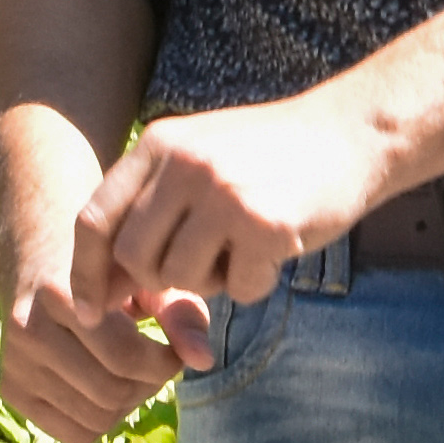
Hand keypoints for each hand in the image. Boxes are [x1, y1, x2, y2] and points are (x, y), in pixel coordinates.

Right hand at [0, 183, 200, 442]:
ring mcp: (14, 362)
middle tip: (160, 362)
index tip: (176, 349)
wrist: (39, 250)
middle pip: (111, 393)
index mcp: (60, 293)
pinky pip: (74, 433)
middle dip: (148, 384)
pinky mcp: (10, 388)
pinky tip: (107, 381)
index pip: (125, 358)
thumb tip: (204, 360)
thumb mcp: (145, 274)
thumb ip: (179, 312)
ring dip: (128, 403)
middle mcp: (28, 329)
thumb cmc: (105, 262)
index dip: (165, 362)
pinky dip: (102, 418)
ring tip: (136, 370)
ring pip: (95, 419)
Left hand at [77, 89, 393, 314]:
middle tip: (204, 264)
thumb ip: (152, 204)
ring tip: (245, 247)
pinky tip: (279, 248)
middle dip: (160, 279)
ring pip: (180, 278)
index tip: (91, 311)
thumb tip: (104, 288)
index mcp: (160, 143)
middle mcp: (185, 164)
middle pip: (134, 257)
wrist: (356, 131)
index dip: (87, 273)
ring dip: (212, 280)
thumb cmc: (272, 153)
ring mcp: (225, 193)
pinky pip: (237, 289)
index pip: (95, 219)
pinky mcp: (265, 224)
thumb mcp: (200, 156)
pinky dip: (256, 282)